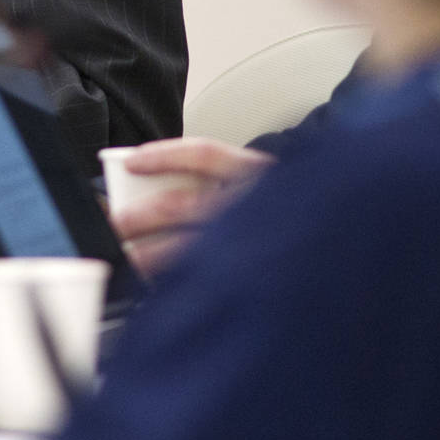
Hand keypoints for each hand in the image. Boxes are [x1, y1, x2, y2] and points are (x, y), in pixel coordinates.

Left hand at [109, 137, 272, 277]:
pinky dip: (178, 282)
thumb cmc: (276, 209)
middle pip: (183, 204)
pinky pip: (207, 281)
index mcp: (255, 173)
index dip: (163, 156)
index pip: (204, 155)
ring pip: (190, 248)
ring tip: (130, 256)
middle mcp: (254, 204)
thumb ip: (216, 178)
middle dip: (143, 214)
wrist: (322, 241)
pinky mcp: (254, 277)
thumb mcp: (255, 180)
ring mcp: (253, 241)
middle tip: (118, 220)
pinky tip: (161, 284)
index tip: (131, 162)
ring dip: (152, 253)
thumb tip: (151, 181)